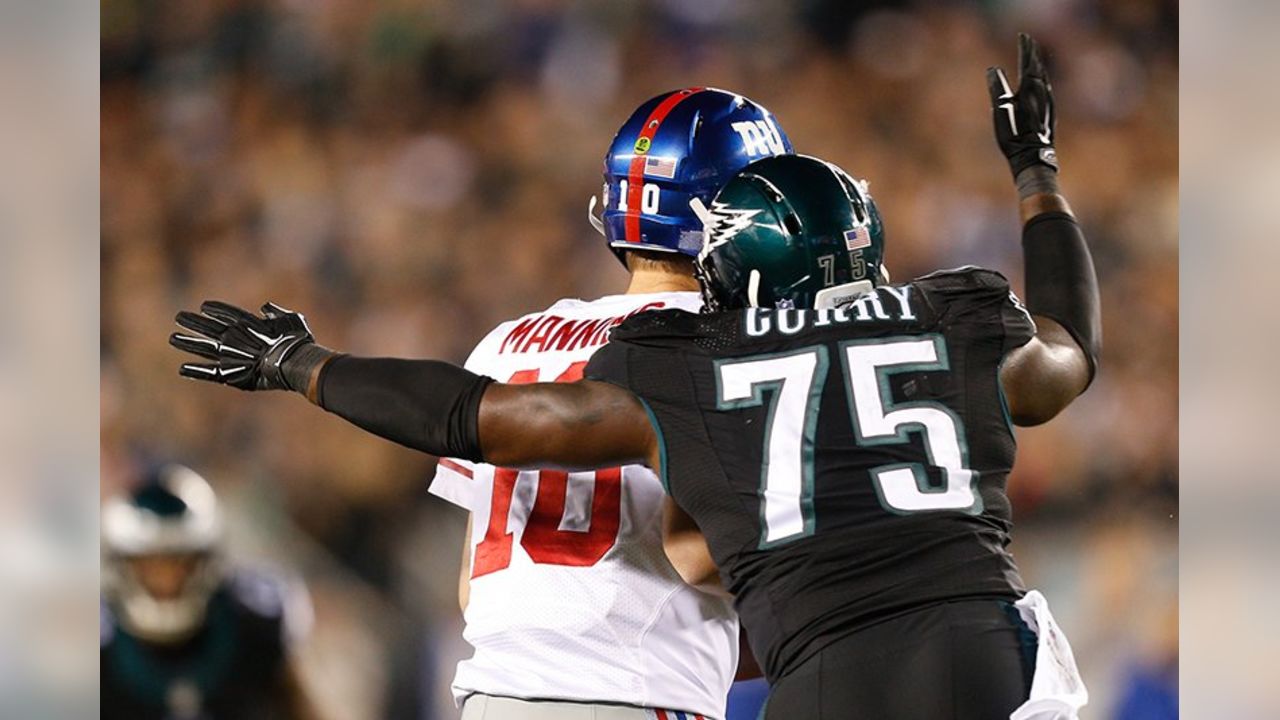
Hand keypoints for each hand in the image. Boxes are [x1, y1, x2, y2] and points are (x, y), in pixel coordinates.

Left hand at [170, 301, 315, 390]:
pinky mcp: (231, 374)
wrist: (294, 363)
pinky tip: (182, 369)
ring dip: (187, 342)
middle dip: (192, 322)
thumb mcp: (289, 319)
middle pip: (208, 327)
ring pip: (203, 347)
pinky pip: (209, 372)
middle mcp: (234, 337)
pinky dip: (196, 371)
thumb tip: (265, 307)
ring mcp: (230, 355)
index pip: (226, 313)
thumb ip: (275, 312)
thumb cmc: (297, 340)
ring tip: (173, 338)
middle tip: (178, 317)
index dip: (214, 309)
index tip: (203, 306)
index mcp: (247, 323)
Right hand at [987, 33, 1057, 178]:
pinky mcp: (1049, 111)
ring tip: (1034, 57)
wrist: (1032, 157)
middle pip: (1038, 67)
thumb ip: (997, 88)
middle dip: (1033, 53)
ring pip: (1044, 76)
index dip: (1025, 48)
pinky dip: (1042, 77)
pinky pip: (1046, 87)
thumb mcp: (1001, 112)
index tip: (1022, 36)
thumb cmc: (1014, 137)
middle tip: (1028, 41)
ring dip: (1038, 64)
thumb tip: (993, 69)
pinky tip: (1041, 80)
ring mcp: (1048, 101)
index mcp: (1028, 90)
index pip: (1026, 63)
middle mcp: (1041, 92)